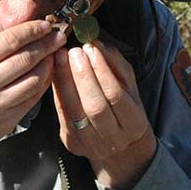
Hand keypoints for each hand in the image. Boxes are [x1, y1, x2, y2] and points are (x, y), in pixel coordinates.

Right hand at [0, 20, 66, 162]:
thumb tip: (22, 33)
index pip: (9, 41)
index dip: (32, 30)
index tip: (44, 25)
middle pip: (26, 59)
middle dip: (47, 44)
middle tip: (58, 37)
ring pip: (34, 80)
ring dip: (49, 65)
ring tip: (54, 55)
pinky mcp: (5, 122)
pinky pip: (32, 99)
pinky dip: (43, 84)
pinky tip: (46, 75)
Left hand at [52, 41, 156, 189]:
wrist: (120, 142)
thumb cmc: (125, 107)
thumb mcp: (129, 85)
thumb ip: (115, 64)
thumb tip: (96, 43)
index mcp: (134, 125)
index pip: (116, 95)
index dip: (102, 70)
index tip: (90, 48)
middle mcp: (114, 141)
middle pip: (94, 106)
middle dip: (81, 76)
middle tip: (73, 52)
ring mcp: (91, 146)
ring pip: (74, 112)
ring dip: (65, 82)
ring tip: (61, 59)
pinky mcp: (72, 145)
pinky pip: (62, 115)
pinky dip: (58, 92)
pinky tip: (56, 74)